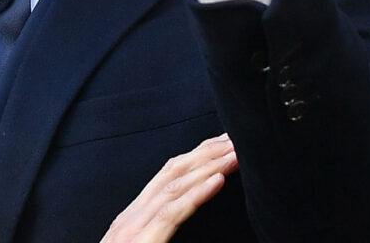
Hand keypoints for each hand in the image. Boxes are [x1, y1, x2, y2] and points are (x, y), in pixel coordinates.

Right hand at [101, 134, 238, 242]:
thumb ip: (156, 235)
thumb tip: (179, 222)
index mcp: (132, 219)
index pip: (167, 175)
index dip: (197, 155)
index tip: (224, 144)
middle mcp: (131, 216)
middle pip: (173, 171)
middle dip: (207, 151)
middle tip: (238, 136)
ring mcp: (132, 228)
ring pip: (175, 185)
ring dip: (209, 166)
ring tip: (236, 153)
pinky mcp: (140, 242)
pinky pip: (171, 213)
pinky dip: (196, 194)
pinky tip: (218, 181)